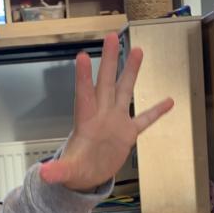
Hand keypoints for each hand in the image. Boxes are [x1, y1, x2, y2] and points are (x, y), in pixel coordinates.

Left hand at [39, 32, 174, 191]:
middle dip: (109, 60)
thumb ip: (57, 172)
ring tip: (137, 50)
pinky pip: (145, 119)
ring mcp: (116, 121)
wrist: (86, 175)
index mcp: (85, 121)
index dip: (84, 77)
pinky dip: (156, 111)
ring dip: (131, 72)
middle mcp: (101, 115)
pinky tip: (169, 101)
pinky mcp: (128, 133)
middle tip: (111, 36)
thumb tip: (44, 175)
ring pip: (125, 91)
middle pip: (106, 83)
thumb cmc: (75, 169)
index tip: (83, 56)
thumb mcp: (66, 171)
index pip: (84, 95)